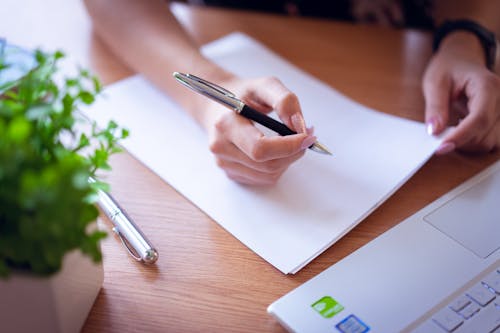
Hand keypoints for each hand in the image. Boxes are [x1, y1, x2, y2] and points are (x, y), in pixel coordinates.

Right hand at [198, 76, 315, 185]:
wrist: (218, 105)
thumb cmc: (243, 94)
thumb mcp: (265, 85)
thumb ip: (285, 101)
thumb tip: (299, 125)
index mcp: (225, 124)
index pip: (260, 148)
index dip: (289, 146)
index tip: (307, 137)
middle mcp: (221, 148)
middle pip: (268, 165)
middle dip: (293, 152)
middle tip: (306, 137)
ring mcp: (224, 164)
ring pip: (269, 175)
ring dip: (288, 160)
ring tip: (290, 141)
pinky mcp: (231, 173)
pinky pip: (264, 179)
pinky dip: (278, 166)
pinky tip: (276, 150)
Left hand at [423, 32, 499, 153]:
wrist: (461, 60)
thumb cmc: (448, 68)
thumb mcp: (435, 82)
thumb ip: (436, 107)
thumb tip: (434, 131)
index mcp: (488, 85)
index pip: (479, 118)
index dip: (461, 136)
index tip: (441, 148)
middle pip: (486, 134)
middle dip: (461, 142)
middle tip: (439, 137)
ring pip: (491, 142)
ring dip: (468, 144)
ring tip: (451, 131)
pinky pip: (492, 140)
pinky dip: (475, 142)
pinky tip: (462, 132)